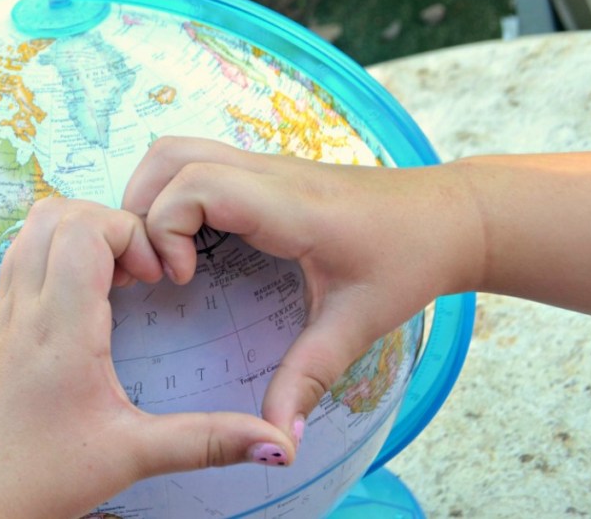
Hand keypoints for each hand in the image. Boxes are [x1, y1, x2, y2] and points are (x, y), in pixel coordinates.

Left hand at [0, 197, 295, 518]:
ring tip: (114, 285)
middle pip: (54, 212)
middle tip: (139, 273)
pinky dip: (54, 258)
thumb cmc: (34, 480)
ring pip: (29, 231)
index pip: (83, 227)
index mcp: (58, 326)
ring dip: (77, 235)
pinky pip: (18, 261)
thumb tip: (279, 447)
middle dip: (107, 222)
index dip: (130, 232)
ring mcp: (0, 314)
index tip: (156, 276)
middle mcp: (22, 308)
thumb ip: (208, 442)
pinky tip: (82, 309)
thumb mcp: (131, 456)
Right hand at [122, 137, 483, 442]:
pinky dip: (173, 193)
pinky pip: (197, 163)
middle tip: (155, 267)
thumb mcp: (357, 324)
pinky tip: (189, 242)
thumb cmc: (408, 261)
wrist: (450, 215)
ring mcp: (264, 164)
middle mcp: (267, 173)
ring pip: (178, 150)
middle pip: (170, 156)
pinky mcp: (264, 171)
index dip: (166, 229)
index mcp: (288, 206)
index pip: (195, 185)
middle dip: (141, 208)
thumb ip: (309, 379)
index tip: (182, 280)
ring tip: (162, 252)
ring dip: (151, 194)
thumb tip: (277, 440)